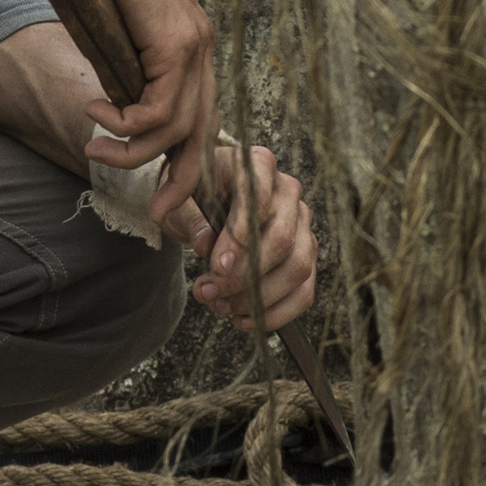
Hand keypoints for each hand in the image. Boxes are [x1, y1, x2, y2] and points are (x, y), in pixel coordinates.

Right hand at [54, 0, 218, 227]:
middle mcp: (202, 50)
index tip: (166, 192)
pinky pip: (158, 110)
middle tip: (159, 214)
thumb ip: (121, 72)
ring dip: (131, 154)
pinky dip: (125, 126)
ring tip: (95, 149)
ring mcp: (194, 46)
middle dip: (183, 182)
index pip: (201, 118)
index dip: (187, 161)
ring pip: (177, 130)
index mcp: (191, 47)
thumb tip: (112, 107)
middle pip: (204, 135)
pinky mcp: (176, 43)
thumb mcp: (110, 37)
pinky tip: (98, 114)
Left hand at [178, 143, 317, 331]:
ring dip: (259, 298)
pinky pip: (304, 290)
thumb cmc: (193, 195)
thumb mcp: (179, 199)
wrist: (206, 200)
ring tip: (219, 306)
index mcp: (257, 165)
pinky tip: (242, 321)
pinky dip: (277, 313)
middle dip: (245, 275)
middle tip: (209, 293)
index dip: (240, 237)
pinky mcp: (305, 254)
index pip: (258, 200)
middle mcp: (288, 191)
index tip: (216, 268)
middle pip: (283, 238)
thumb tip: (206, 245)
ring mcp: (302, 224)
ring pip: (298, 267)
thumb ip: (190, 217)